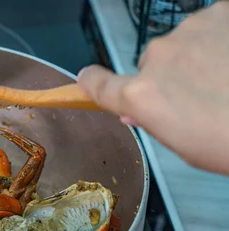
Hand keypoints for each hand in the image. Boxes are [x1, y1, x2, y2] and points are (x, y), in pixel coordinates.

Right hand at [77, 1, 228, 174]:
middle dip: (168, 75)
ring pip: (184, 41)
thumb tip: (139, 106)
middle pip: (151, 62)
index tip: (88, 78)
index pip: (99, 84)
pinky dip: (223, 37)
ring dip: (198, 54)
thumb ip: (155, 118)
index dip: (93, 82)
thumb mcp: (185, 144)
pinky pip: (215, 24)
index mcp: (142, 96)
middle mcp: (158, 57)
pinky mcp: (225, 11)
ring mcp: (193, 30)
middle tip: (200, 95)